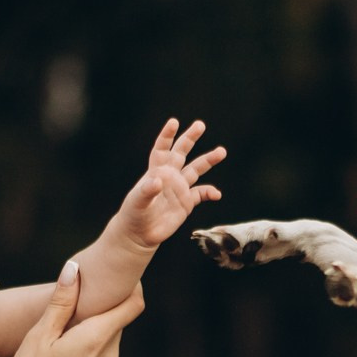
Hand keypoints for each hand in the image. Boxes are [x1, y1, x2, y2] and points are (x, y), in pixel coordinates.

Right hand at [1, 259, 143, 356]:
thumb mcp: (40, 335)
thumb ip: (61, 301)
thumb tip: (74, 269)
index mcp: (98, 337)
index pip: (133, 304)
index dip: (129, 288)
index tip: (114, 281)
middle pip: (115, 324)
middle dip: (99, 315)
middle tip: (71, 312)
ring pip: (107, 346)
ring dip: (92, 338)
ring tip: (61, 344)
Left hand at [112, 118, 225, 250]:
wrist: (140, 233)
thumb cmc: (134, 214)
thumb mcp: (137, 202)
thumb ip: (147, 190)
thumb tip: (157, 180)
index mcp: (156, 171)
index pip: (162, 149)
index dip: (167, 135)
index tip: (174, 122)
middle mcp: (170, 175)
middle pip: (182, 152)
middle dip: (190, 138)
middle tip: (200, 125)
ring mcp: (179, 188)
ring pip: (196, 169)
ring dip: (208, 160)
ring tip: (221, 151)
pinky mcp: (186, 202)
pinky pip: (202, 193)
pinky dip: (210, 192)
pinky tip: (216, 194)